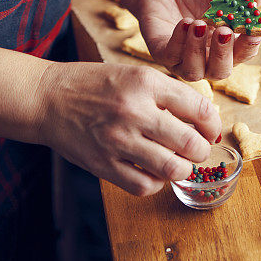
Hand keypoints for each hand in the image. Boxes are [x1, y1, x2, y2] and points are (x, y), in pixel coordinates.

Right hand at [37, 61, 220, 195]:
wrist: (47, 98)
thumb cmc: (95, 84)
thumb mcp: (134, 75)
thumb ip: (167, 94)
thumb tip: (203, 119)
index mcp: (145, 83)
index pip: (198, 108)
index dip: (213, 124)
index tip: (211, 131)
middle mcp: (134, 111)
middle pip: (190, 143)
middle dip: (202, 151)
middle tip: (198, 151)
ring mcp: (118, 140)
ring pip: (171, 169)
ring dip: (182, 170)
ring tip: (178, 163)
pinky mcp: (103, 164)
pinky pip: (144, 185)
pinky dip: (157, 182)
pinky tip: (153, 171)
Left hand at [126, 0, 260, 80]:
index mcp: (228, 47)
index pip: (244, 54)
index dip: (249, 46)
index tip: (252, 32)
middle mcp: (207, 60)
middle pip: (220, 71)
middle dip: (223, 54)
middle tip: (223, 32)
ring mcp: (184, 60)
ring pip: (194, 71)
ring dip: (198, 49)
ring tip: (199, 23)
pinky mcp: (163, 54)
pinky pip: (171, 56)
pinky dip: (179, 41)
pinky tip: (184, 22)